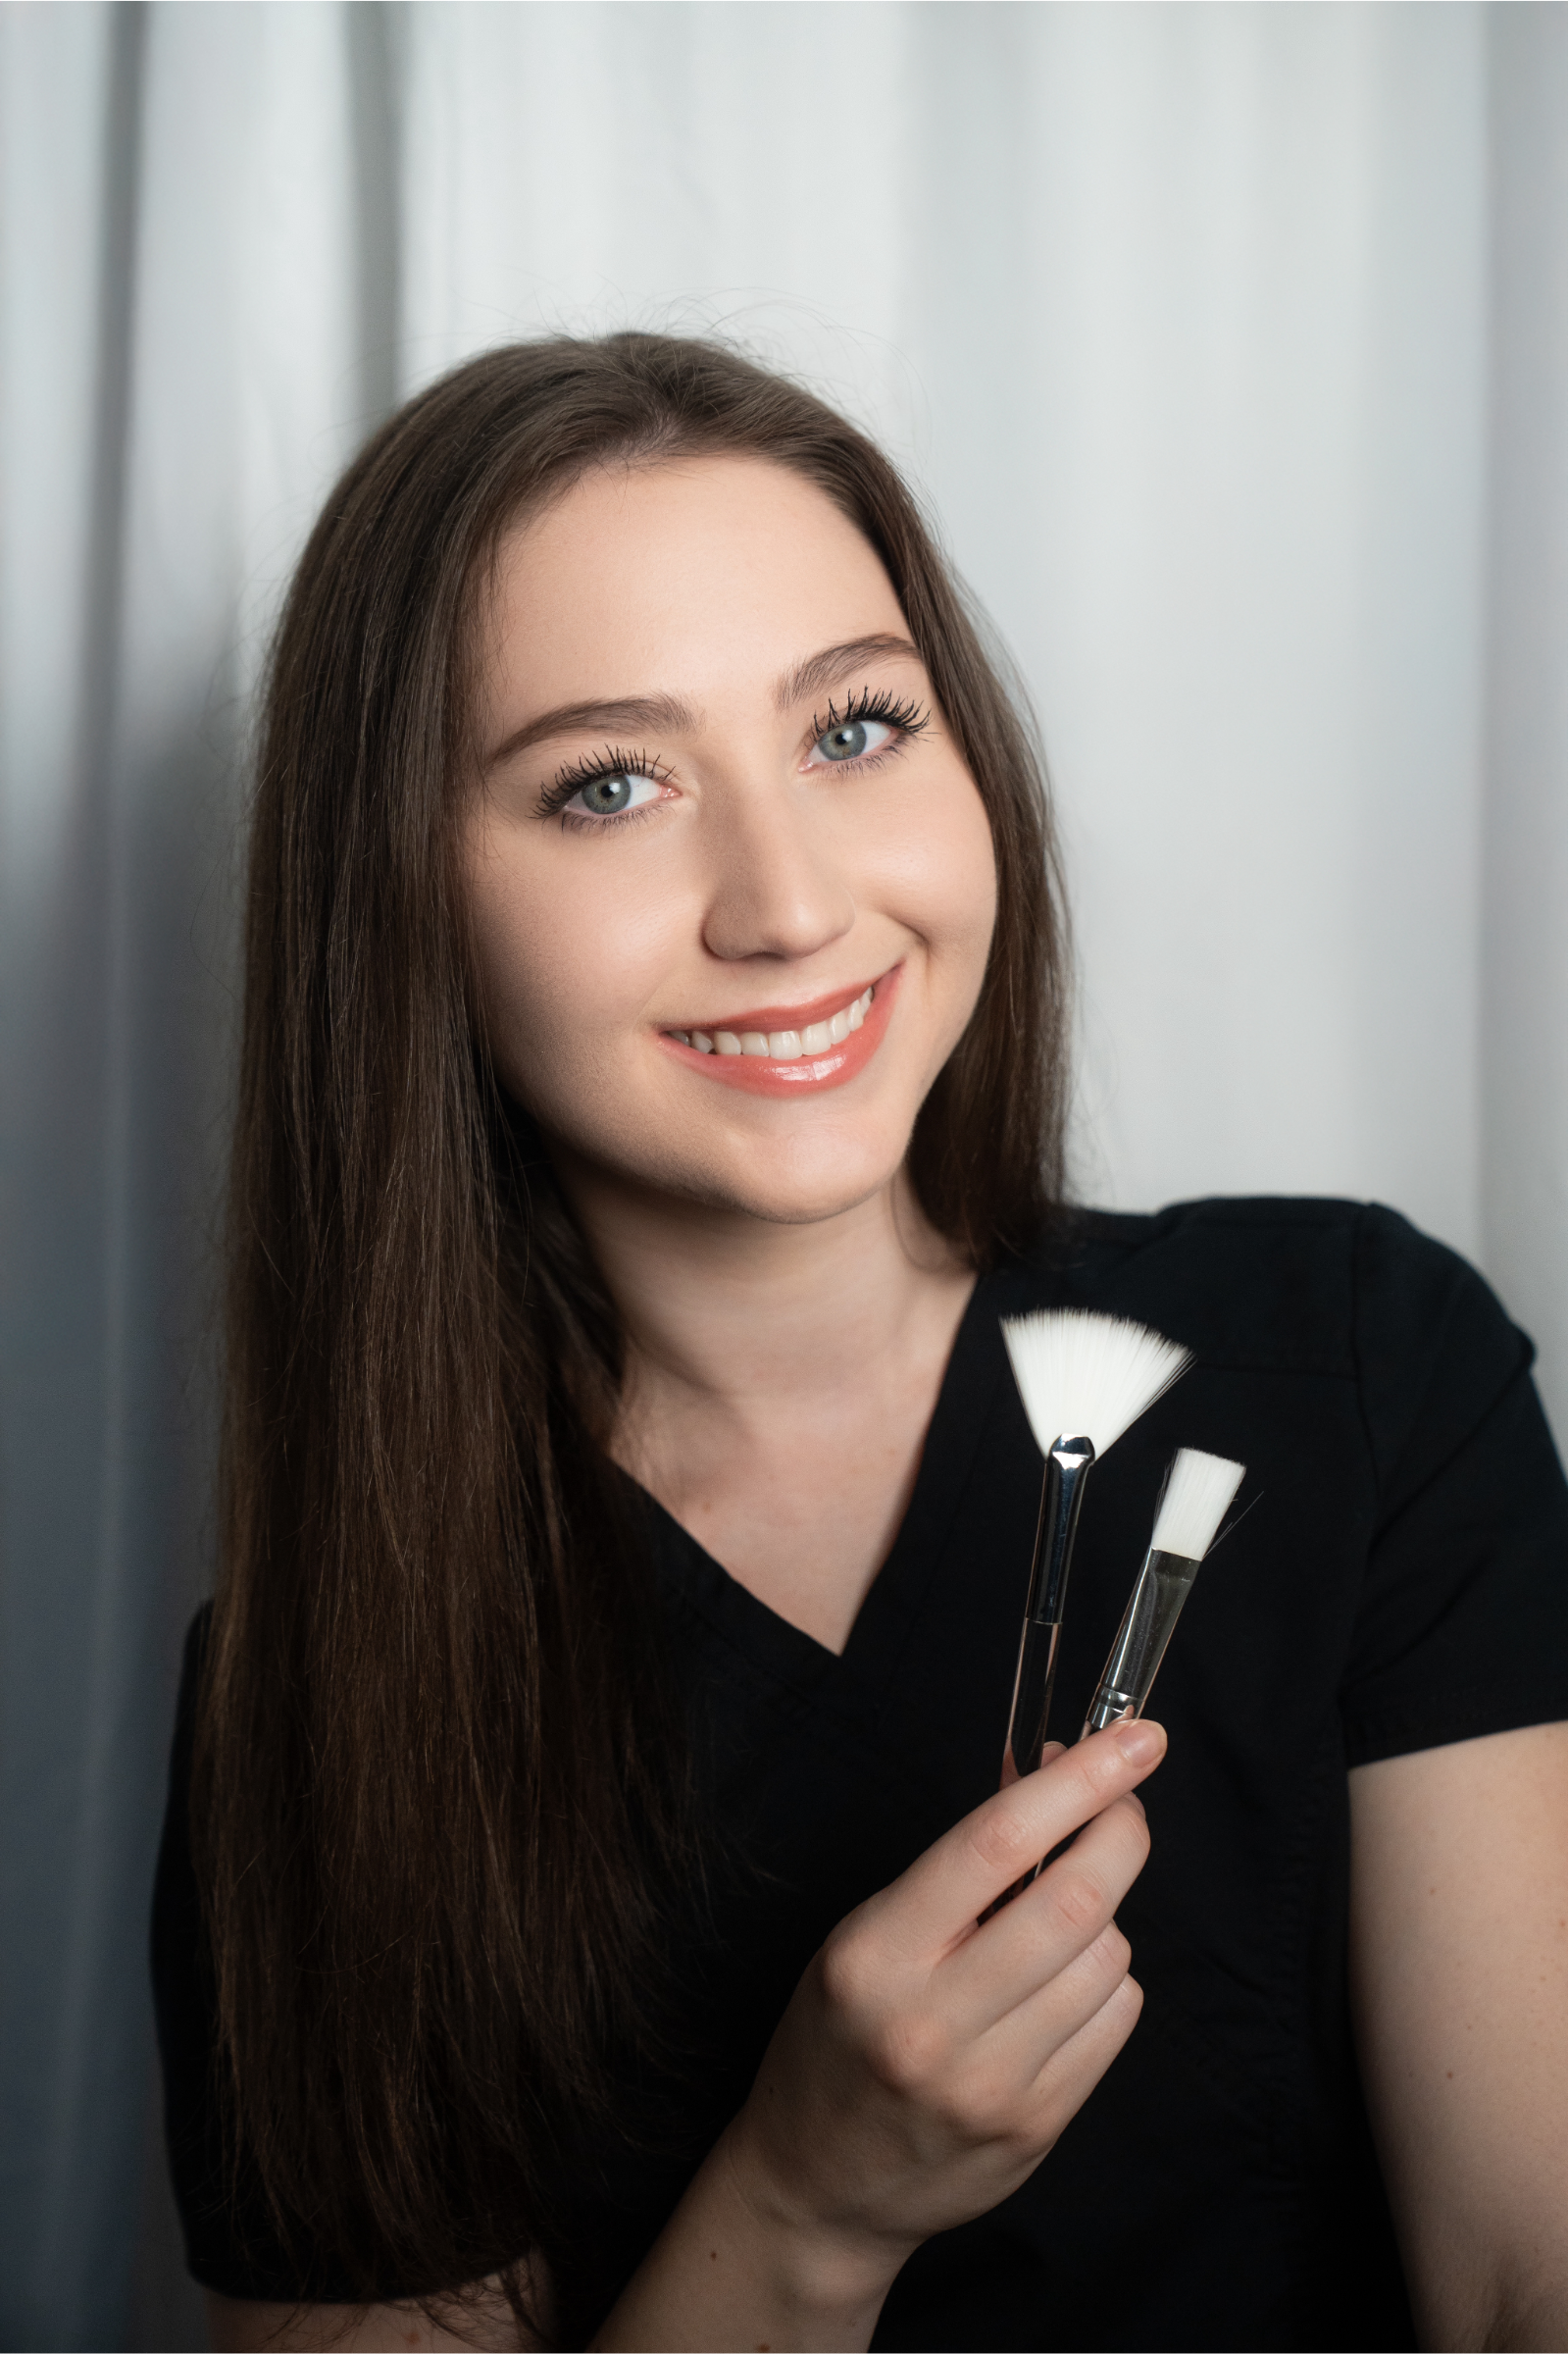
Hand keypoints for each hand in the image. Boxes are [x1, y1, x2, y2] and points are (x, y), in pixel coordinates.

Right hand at [724, 1719, 1162, 2300]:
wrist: (817, 2187)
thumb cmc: (839, 2037)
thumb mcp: (865, 1936)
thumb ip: (957, 1872)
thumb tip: (1052, 1781)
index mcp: (877, 1954)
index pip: (997, 1843)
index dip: (1079, 1781)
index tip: (1135, 1740)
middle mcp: (934, 2020)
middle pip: (1075, 1900)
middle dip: (1122, 1831)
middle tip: (1124, 1805)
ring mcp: (992, 2083)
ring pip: (1108, 1959)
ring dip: (1105, 1918)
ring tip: (1055, 1926)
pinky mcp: (1037, 2127)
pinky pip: (1115, 2021)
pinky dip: (1107, 1982)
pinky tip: (1061, 1988)